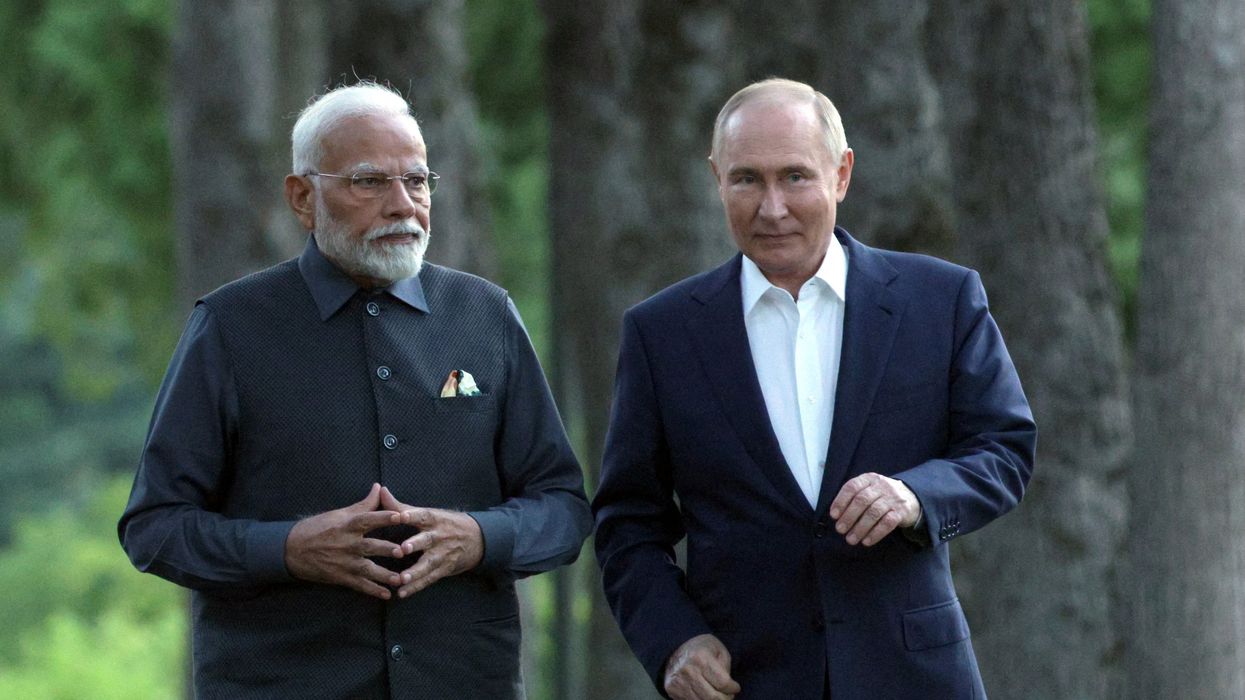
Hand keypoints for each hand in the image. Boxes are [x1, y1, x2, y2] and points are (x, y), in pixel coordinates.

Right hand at [284, 483, 403, 598]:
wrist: (290, 550)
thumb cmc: (317, 528)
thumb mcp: (339, 514)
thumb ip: (363, 504)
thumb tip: (379, 487)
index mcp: (347, 525)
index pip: (368, 519)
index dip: (385, 517)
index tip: (402, 515)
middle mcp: (347, 544)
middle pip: (370, 546)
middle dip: (386, 549)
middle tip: (403, 551)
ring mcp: (344, 562)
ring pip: (367, 569)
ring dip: (384, 575)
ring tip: (400, 579)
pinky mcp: (340, 577)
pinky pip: (359, 585)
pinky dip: (373, 591)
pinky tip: (386, 595)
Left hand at [379, 487, 483, 597]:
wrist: (477, 538)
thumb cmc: (445, 524)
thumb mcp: (428, 513)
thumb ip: (401, 506)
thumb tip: (380, 490)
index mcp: (434, 519)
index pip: (422, 516)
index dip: (411, 515)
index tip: (399, 516)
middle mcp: (439, 536)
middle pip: (426, 540)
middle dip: (415, 544)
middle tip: (402, 549)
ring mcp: (442, 553)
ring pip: (428, 563)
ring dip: (415, 572)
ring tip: (402, 579)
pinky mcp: (444, 568)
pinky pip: (429, 578)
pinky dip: (416, 586)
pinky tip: (403, 593)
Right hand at [663, 633, 740, 699]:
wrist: (674, 648)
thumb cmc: (701, 649)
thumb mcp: (719, 650)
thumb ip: (726, 668)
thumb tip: (729, 687)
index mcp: (701, 658)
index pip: (723, 683)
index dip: (733, 688)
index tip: (735, 687)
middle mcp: (688, 671)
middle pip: (714, 698)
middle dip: (726, 699)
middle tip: (728, 694)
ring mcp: (679, 682)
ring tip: (717, 694)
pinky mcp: (673, 690)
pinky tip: (705, 694)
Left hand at [829, 472, 921, 545]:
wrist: (911, 497)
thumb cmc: (881, 495)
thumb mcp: (869, 489)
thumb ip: (854, 497)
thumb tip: (836, 515)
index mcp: (869, 479)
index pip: (852, 487)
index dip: (841, 501)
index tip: (834, 515)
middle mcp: (881, 486)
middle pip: (862, 500)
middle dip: (849, 516)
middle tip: (840, 530)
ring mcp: (893, 498)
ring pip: (874, 513)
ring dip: (860, 528)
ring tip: (851, 539)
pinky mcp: (902, 512)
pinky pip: (887, 523)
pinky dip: (875, 533)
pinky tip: (867, 541)